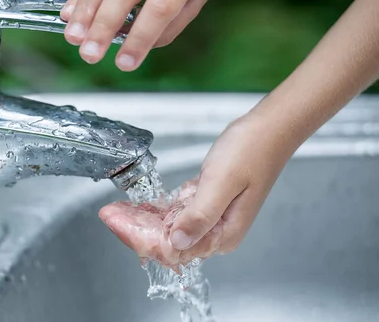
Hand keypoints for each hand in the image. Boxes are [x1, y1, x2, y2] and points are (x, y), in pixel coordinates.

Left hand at [100, 111, 293, 267]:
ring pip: (171, 226)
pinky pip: (178, 211)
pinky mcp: (209, 201)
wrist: (268, 129)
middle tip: (110, 215)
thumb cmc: (251, 151)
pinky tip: (141, 206)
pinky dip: (159, 209)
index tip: (117, 223)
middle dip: (138, 230)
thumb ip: (200, 215)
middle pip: (170, 240)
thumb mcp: (222, 182)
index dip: (142, 239)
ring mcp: (213, 216)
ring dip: (145, 219)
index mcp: (223, 233)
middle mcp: (217, 231)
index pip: (175, 249)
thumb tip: (177, 244)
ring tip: (118, 210)